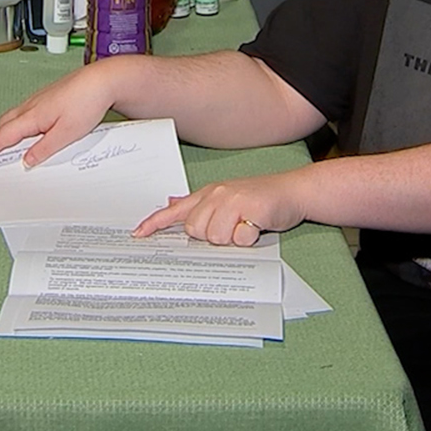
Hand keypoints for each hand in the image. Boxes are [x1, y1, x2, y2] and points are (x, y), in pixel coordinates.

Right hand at [0, 64, 117, 168]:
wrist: (103, 80)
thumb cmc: (87, 101)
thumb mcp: (67, 133)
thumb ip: (44, 148)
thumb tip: (27, 160)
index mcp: (32, 116)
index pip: (1, 137)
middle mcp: (31, 105)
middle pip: (3, 126)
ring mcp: (39, 100)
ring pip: (14, 118)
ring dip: (7, 133)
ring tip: (8, 149)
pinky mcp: (48, 97)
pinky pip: (27, 113)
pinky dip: (21, 125)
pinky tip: (32, 133)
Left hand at [133, 171, 308, 245]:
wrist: (292, 191)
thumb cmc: (260, 200)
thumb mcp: (227, 199)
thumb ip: (202, 207)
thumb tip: (173, 204)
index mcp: (208, 194)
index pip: (176, 210)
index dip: (155, 223)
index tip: (137, 235)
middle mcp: (217, 194)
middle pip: (195, 230)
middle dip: (211, 238)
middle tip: (233, 228)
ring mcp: (233, 200)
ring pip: (215, 237)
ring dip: (231, 239)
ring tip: (245, 227)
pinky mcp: (251, 209)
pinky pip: (239, 237)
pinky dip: (248, 238)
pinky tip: (256, 227)